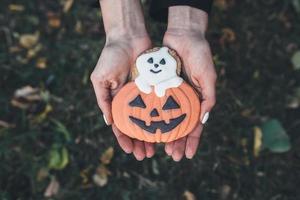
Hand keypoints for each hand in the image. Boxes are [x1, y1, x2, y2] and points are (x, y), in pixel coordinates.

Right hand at [90, 35, 154, 159]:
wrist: (128, 37)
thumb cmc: (111, 57)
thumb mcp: (100, 79)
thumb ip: (103, 99)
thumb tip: (109, 121)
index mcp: (117, 101)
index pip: (121, 125)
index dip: (124, 139)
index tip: (130, 151)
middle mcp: (131, 101)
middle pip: (136, 127)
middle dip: (140, 142)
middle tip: (146, 155)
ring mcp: (144, 95)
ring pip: (150, 120)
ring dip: (152, 135)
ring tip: (157, 149)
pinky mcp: (156, 87)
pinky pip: (160, 105)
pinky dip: (163, 118)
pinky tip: (168, 129)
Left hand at [163, 6, 216, 160]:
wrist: (183, 35)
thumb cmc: (199, 54)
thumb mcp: (208, 76)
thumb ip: (208, 97)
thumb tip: (203, 119)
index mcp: (196, 100)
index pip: (195, 125)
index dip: (192, 141)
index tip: (188, 155)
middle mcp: (183, 100)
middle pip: (179, 126)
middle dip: (177, 142)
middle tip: (172, 155)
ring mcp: (169, 94)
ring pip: (165, 119)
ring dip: (163, 134)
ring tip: (157, 148)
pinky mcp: (158, 87)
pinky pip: (153, 105)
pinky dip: (151, 117)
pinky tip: (146, 128)